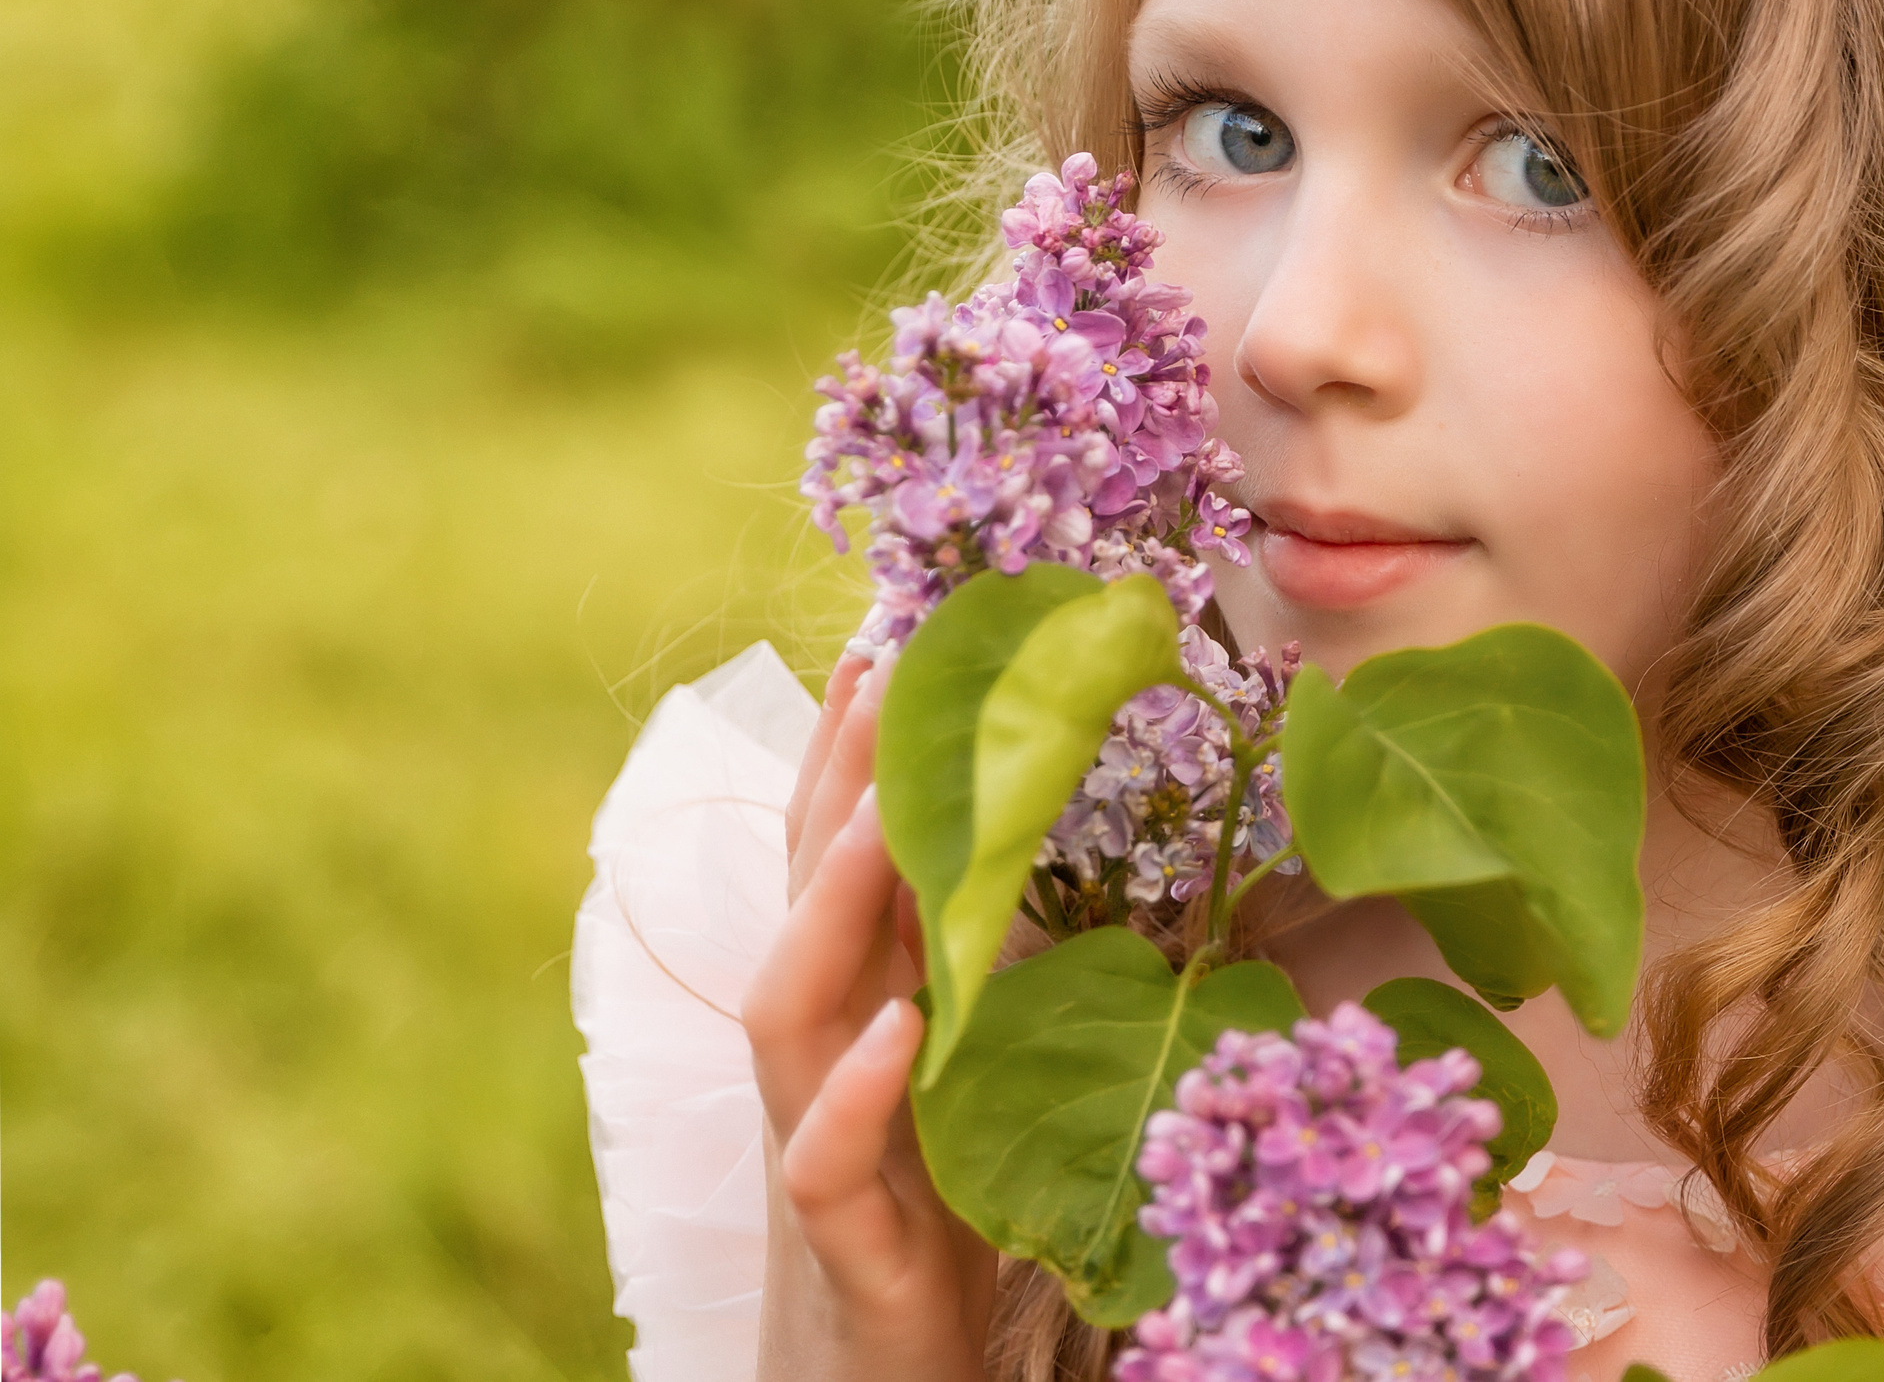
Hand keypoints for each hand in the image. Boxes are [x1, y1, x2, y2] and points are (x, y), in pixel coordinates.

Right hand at [746, 653, 994, 1380]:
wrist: (896, 1368)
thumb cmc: (945, 1203)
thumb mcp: (972, 1056)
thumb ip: (978, 954)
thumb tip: (1030, 827)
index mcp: (853, 1005)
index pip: (830, 859)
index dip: (845, 753)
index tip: (882, 640)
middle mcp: (816, 1056)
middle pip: (799, 902)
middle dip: (834, 787)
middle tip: (885, 673)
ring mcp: (814, 1141)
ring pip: (786, 1011)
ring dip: (834, 909)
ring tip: (887, 818)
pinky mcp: (842, 1237)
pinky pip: (825, 1158)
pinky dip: (859, 1089)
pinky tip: (902, 1026)